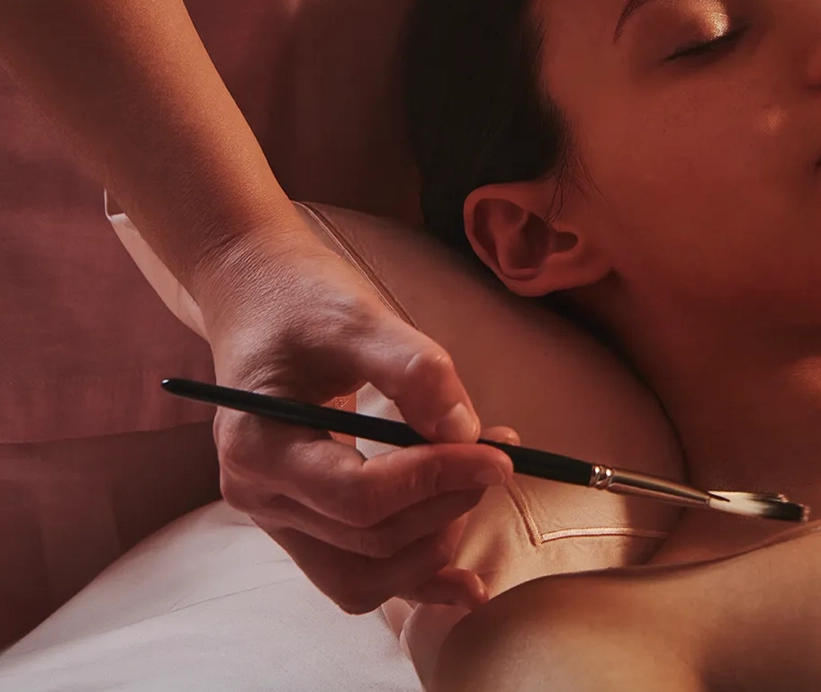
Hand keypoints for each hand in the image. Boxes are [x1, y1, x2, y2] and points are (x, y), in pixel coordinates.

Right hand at [187, 216, 517, 612]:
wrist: (261, 298)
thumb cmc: (303, 301)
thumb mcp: (358, 317)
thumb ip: (414, 370)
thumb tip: (466, 433)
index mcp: (259, 446)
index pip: (359, 495)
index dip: (436, 479)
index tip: (498, 454)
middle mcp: (259, 495)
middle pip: (369, 537)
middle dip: (447, 502)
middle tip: (499, 456)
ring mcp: (279, 515)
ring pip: (364, 574)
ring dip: (434, 542)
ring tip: (479, 485)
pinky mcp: (306, 519)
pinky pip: (358, 572)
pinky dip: (412, 577)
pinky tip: (464, 583)